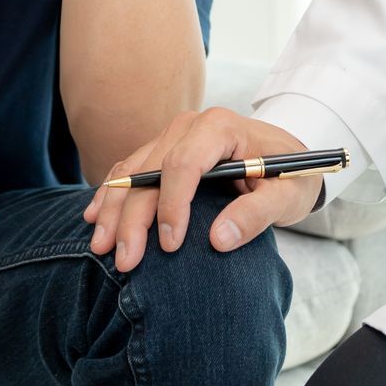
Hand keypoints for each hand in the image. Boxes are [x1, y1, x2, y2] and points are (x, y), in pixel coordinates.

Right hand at [83, 109, 319, 272]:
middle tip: (124, 259)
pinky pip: (128, 168)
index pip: (183, 165)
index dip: (171, 206)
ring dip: (112, 209)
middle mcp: (189, 125)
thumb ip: (258, 214)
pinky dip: (110, 194)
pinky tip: (94, 218)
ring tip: (99, 246)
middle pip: (149, 171)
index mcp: (220, 128)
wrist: (287, 153)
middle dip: (131, 217)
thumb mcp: (289, 195)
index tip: (169, 246)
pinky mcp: (162, 149)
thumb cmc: (290, 174)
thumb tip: (219, 240)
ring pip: (131, 171)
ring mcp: (171, 135)